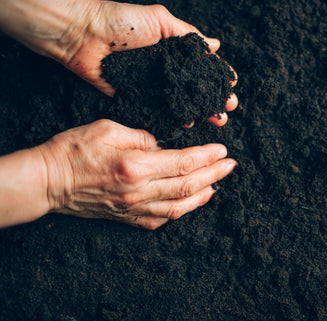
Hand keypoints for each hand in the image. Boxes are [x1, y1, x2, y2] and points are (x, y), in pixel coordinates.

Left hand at [0, 0, 237, 125]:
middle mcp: (163, 69)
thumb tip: (216, 45)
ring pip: (179, 102)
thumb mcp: (159, 21)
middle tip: (227, 108)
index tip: (231, 86)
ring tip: (214, 119)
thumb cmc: (121, 23)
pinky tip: (187, 124)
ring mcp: (150, 85)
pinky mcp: (134, 97)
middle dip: (212, 97)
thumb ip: (188, 35)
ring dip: (198, 111)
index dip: (216, 76)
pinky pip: (157, 110)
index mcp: (171, 50)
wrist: (82, 36)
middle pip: (193, 87)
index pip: (200, 65)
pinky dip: (172, 118)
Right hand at [36, 119, 237, 228]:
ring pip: (180, 206)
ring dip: (203, 195)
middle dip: (215, 175)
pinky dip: (181, 210)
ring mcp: (135, 208)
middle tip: (231, 166)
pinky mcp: (128, 217)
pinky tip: (191, 202)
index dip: (207, 157)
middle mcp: (140, 192)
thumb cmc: (74, 150)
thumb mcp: (108, 129)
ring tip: (218, 185)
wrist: (49, 181)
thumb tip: (163, 145)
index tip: (223, 151)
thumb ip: (143, 136)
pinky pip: (161, 218)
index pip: (184, 162)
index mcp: (137, 166)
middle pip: (188, 185)